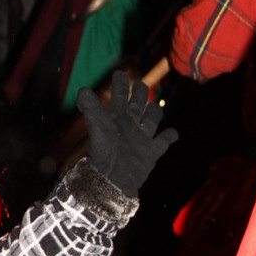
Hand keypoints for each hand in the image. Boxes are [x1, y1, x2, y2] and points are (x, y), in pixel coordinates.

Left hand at [78, 71, 176, 196]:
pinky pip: (165, 140)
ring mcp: (141, 138)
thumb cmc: (103, 155)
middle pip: (139, 101)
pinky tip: (172, 133)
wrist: (111, 182)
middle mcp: (129, 125)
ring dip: (155, 111)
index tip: (118, 73)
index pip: (121, 95)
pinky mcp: (151, 152)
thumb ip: (92, 109)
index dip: (121, 83)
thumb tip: (83, 90)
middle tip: (139, 85)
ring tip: (151, 111)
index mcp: (117, 118)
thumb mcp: (98, 129)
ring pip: (153, 117)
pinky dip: (170, 136)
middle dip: (141, 92)